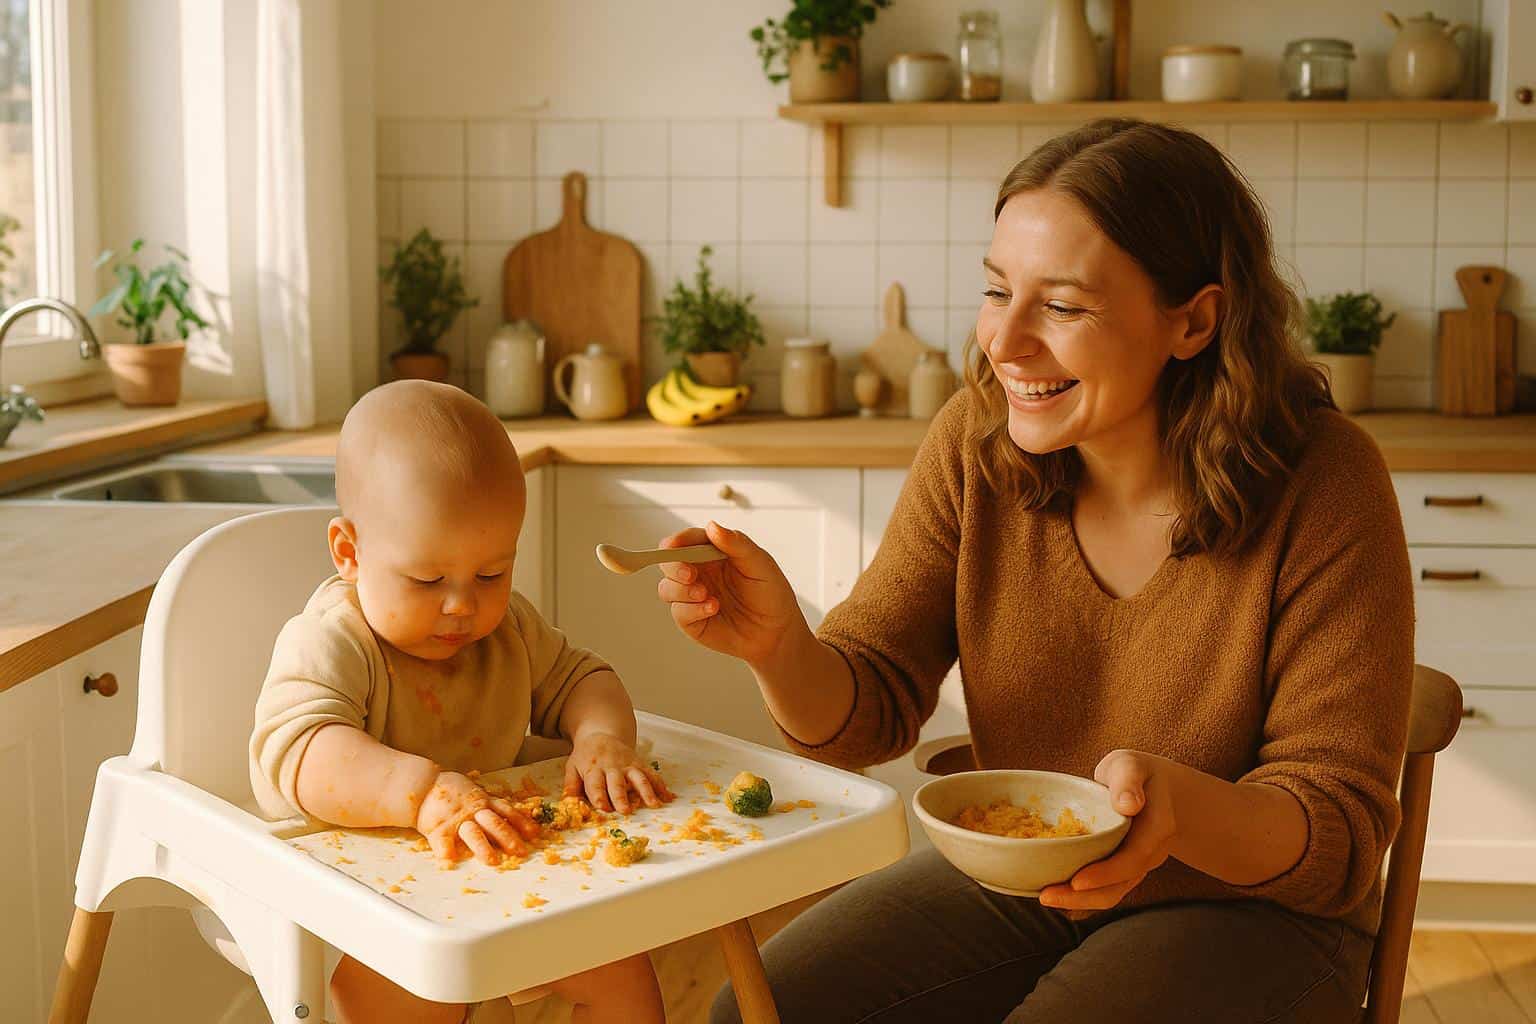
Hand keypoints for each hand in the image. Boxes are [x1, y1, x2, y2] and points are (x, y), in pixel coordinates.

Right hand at [415, 771, 539, 864]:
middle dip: (508, 838)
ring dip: (483, 848)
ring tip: (492, 861)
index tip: (535, 833)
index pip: (507, 812)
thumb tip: (514, 817)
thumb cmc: (452, 792)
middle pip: (495, 824)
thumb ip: (490, 804)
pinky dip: (446, 850)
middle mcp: (474, 811)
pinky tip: (450, 859)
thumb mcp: (475, 793)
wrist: (423, 785)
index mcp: (484, 802)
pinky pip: (442, 840)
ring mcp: (457, 819)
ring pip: (473, 834)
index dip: (522, 822)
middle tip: (520, 851)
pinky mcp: (438, 827)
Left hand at [564, 731, 673, 813]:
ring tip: (653, 804)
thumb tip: (569, 804)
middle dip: (621, 797)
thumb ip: (571, 785)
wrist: (601, 733)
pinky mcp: (639, 764)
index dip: (599, 796)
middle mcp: (611, 767)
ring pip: (638, 777)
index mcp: (593, 768)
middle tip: (626, 810)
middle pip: (617, 783)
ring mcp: (628, 765)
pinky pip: (652, 774)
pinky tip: (667, 797)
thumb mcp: (572, 767)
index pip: (595, 784)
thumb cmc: (586, 756)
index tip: (603, 807)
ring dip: (646, 791)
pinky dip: (661, 785)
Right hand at [656, 521, 804, 666]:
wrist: (776, 631)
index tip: (673, 546)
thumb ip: (736, 543)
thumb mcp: (760, 563)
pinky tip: (712, 608)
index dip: (677, 541)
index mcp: (712, 552)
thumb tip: (712, 526)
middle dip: (673, 566)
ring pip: (667, 588)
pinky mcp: (691, 620)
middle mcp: (699, 572)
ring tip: (705, 595)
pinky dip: (692, 610)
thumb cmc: (770, 593)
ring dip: (681, 590)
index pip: (686, 540)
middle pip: (668, 562)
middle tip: (689, 575)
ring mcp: (692, 596)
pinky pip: (679, 612)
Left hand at [1038, 750, 1178, 911]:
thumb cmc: (1137, 772)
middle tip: (1047, 896)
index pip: (1134, 857)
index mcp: (1157, 827)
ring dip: (1080, 901)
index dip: (1106, 873)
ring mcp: (1139, 863)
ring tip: (1045, 897)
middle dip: (1084, 896)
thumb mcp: (1131, 765)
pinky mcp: (1125, 868)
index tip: (1077, 881)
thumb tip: (1128, 804)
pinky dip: (1083, 895)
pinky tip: (1056, 892)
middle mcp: (1151, 852)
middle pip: (1121, 883)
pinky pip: (1106, 888)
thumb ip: (1128, 781)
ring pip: (1114, 892)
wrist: (1156, 788)